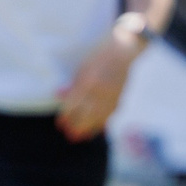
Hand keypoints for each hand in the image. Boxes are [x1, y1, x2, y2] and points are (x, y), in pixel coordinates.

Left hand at [54, 26, 143, 141]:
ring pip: (98, 117)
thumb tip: (58, 95)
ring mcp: (112, 95)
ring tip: (78, 138)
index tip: (60, 124)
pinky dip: (102, 124)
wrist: (127, 48)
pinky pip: (110, 114)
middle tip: (67, 135)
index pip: (73, 104)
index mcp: (88, 82)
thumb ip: (73, 83)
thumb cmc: (102, 53)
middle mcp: (100, 91)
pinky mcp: (120, 97)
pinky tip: (97, 131)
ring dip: (88, 129)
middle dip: (76, 126)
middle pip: (85, 114)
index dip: (66, 115)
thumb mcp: (83, 65)